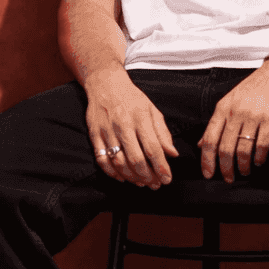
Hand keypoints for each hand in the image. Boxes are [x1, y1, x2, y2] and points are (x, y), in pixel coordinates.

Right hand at [86, 67, 178, 189]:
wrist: (105, 83)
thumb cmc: (132, 98)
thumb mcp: (152, 110)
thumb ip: (163, 133)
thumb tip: (173, 154)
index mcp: (140, 117)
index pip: (153, 148)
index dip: (161, 167)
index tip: (167, 179)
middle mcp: (123, 124)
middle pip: (136, 158)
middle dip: (147, 176)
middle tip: (155, 185)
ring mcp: (107, 130)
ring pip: (119, 162)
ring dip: (131, 177)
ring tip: (141, 183)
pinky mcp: (95, 135)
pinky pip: (102, 159)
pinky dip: (112, 173)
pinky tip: (122, 178)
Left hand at [198, 61, 268, 181]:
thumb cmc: (253, 87)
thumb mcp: (230, 100)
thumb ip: (216, 122)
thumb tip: (201, 143)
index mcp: (222, 108)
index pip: (210, 139)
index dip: (207, 160)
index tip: (207, 174)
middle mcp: (235, 112)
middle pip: (225, 147)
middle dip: (225, 168)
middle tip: (227, 178)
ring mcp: (253, 116)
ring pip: (243, 149)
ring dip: (242, 165)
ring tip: (244, 171)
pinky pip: (262, 144)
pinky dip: (259, 157)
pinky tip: (258, 162)